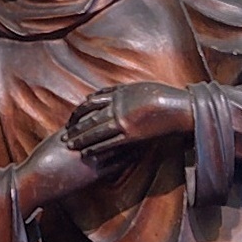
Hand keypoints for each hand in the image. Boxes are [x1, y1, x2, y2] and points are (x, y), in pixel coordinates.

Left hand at [64, 78, 191, 164]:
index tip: (71, 119)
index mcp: (118, 93)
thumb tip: (111, 92)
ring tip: (70, 146)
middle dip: (75, 128)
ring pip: (95, 130)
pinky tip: (87, 153)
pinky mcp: (131, 134)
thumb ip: (123, 91)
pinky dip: (96, 148)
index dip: (79, 112)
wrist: (177, 105)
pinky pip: (109, 142)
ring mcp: (123, 120)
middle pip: (89, 117)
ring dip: (81, 139)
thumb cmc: (163, 95)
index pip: (91, 103)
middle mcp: (117, 106)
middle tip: (64, 136)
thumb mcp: (139, 88)